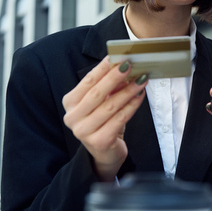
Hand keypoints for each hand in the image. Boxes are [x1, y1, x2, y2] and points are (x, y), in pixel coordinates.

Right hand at [62, 57, 148, 180]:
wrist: (104, 154)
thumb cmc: (103, 123)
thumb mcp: (101, 103)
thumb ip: (108, 87)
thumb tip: (123, 67)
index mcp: (70, 103)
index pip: (87, 82)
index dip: (103, 68)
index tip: (116, 56)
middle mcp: (73, 118)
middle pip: (97, 93)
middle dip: (115, 77)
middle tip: (130, 65)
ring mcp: (84, 131)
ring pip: (110, 106)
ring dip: (128, 91)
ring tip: (141, 80)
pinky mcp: (99, 142)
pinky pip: (119, 119)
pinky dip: (131, 106)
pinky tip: (140, 96)